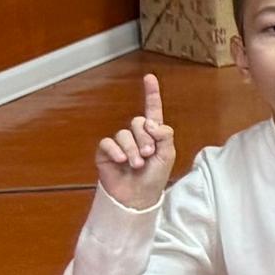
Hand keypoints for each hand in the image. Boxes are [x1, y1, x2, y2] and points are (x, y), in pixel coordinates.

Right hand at [95, 75, 176, 208]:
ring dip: (133, 150)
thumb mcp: (168, 154)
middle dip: (146, 139)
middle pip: (139, 122)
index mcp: (154, 133)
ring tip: (137, 164)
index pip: (153, 110)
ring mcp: (120, 143)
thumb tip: (150, 122)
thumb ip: (164, 134)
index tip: (149, 77)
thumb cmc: (155, 177)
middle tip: (148, 155)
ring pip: (125, 134)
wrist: (138, 197)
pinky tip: (121, 162)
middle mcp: (136, 135)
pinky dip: (116, 151)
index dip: (151, 93)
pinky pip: (108, 143)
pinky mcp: (106, 152)